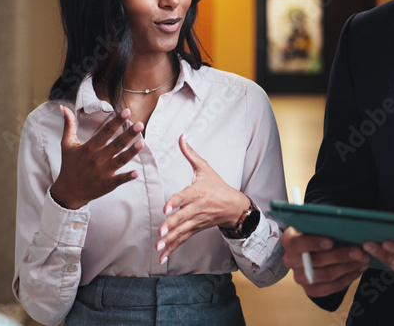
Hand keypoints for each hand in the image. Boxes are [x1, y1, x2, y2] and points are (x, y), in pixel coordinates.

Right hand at [49, 106, 144, 209]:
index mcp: (90, 148)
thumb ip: (69, 125)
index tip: (126, 112)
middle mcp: (97, 158)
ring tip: (142, 142)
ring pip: (120, 160)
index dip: (116, 121)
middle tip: (140, 124)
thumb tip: (64, 107)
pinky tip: (137, 172)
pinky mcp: (108, 184)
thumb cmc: (69, 166)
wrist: (68, 191)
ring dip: (131, 152)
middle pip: (116, 144)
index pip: (105, 131)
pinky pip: (120, 179)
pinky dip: (128, 177)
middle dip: (128, 134)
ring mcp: (103, 172)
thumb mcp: (67, 144)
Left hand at [156, 135, 248, 262]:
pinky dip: (173, 249)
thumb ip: (190, 153)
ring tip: (159, 247)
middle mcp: (197, 208)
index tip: (166, 208)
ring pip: (182, 231)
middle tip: (160, 231)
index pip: (185, 197)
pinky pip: (183, 240)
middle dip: (172, 225)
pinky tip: (162, 257)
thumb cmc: (217, 185)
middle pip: (183, 217)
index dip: (175, 202)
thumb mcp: (205, 168)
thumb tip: (181, 135)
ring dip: (170, 240)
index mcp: (197, 192)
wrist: (234, 206)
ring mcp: (196, 221)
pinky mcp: (195, 229)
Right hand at [281, 227, 369, 297]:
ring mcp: (300, 277)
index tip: (330, 242)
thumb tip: (344, 225)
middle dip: (340, 256)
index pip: (296, 244)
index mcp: (288, 241)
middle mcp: (290, 261)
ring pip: (325, 275)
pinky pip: (331, 287)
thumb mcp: (315, 225)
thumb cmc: (316, 233)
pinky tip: (359, 269)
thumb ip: (323, 225)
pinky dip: (348, 278)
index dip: (313, 244)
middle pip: (315, 261)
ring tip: (363, 260)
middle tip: (359, 252)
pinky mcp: (311, 290)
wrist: (312, 249)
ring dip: (348, 267)